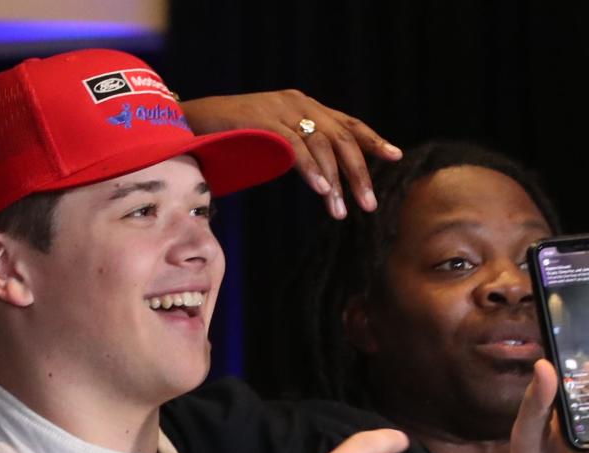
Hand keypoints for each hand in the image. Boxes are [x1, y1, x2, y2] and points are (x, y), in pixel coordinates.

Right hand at [181, 91, 401, 218]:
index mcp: (304, 105)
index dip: (372, 140)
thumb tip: (324, 179)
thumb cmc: (232, 138)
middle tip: (370, 205)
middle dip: (359, 173)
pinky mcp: (263, 122)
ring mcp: (281, 110)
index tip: (395, 157)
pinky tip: (323, 192)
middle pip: (342, 138)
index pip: (347, 122)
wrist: (193, 122)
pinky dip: (311, 171)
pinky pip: (295, 148)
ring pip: (322, 146)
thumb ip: (298, 151)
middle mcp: (298, 103)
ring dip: (335, 183)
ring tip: (342, 212)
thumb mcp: (273, 142)